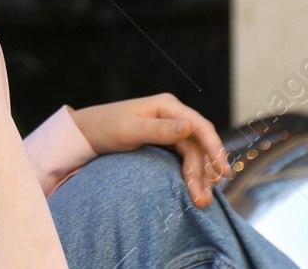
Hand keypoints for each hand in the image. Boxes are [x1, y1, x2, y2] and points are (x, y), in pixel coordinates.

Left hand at [66, 93, 232, 207]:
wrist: (84, 135)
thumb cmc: (104, 128)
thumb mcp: (130, 130)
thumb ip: (160, 129)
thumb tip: (190, 126)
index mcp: (167, 106)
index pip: (200, 126)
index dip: (215, 148)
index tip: (222, 172)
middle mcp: (172, 115)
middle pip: (199, 144)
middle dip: (205, 171)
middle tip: (205, 199)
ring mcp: (169, 129)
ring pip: (193, 154)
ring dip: (200, 176)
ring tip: (202, 201)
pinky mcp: (164, 143)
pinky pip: (184, 158)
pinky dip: (191, 174)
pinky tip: (195, 189)